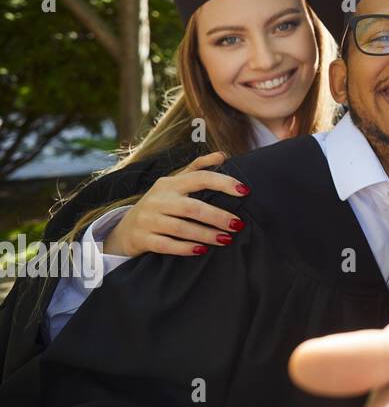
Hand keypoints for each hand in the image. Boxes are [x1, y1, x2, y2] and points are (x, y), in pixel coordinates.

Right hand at [102, 151, 248, 257]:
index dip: (223, 182)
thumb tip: (222, 155)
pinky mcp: (143, 238)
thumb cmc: (160, 204)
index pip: (200, 178)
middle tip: (239, 224)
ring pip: (180, 228)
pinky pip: (166, 244)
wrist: (126, 229)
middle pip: (192, 207)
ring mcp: (148, 219)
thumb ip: (198, 168)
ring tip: (226, 239)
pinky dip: (185, 248)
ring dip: (206, 234)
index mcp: (170, 183)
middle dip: (218, 216)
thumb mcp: (175, 183)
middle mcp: (158, 199)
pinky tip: (202, 250)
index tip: (245, 191)